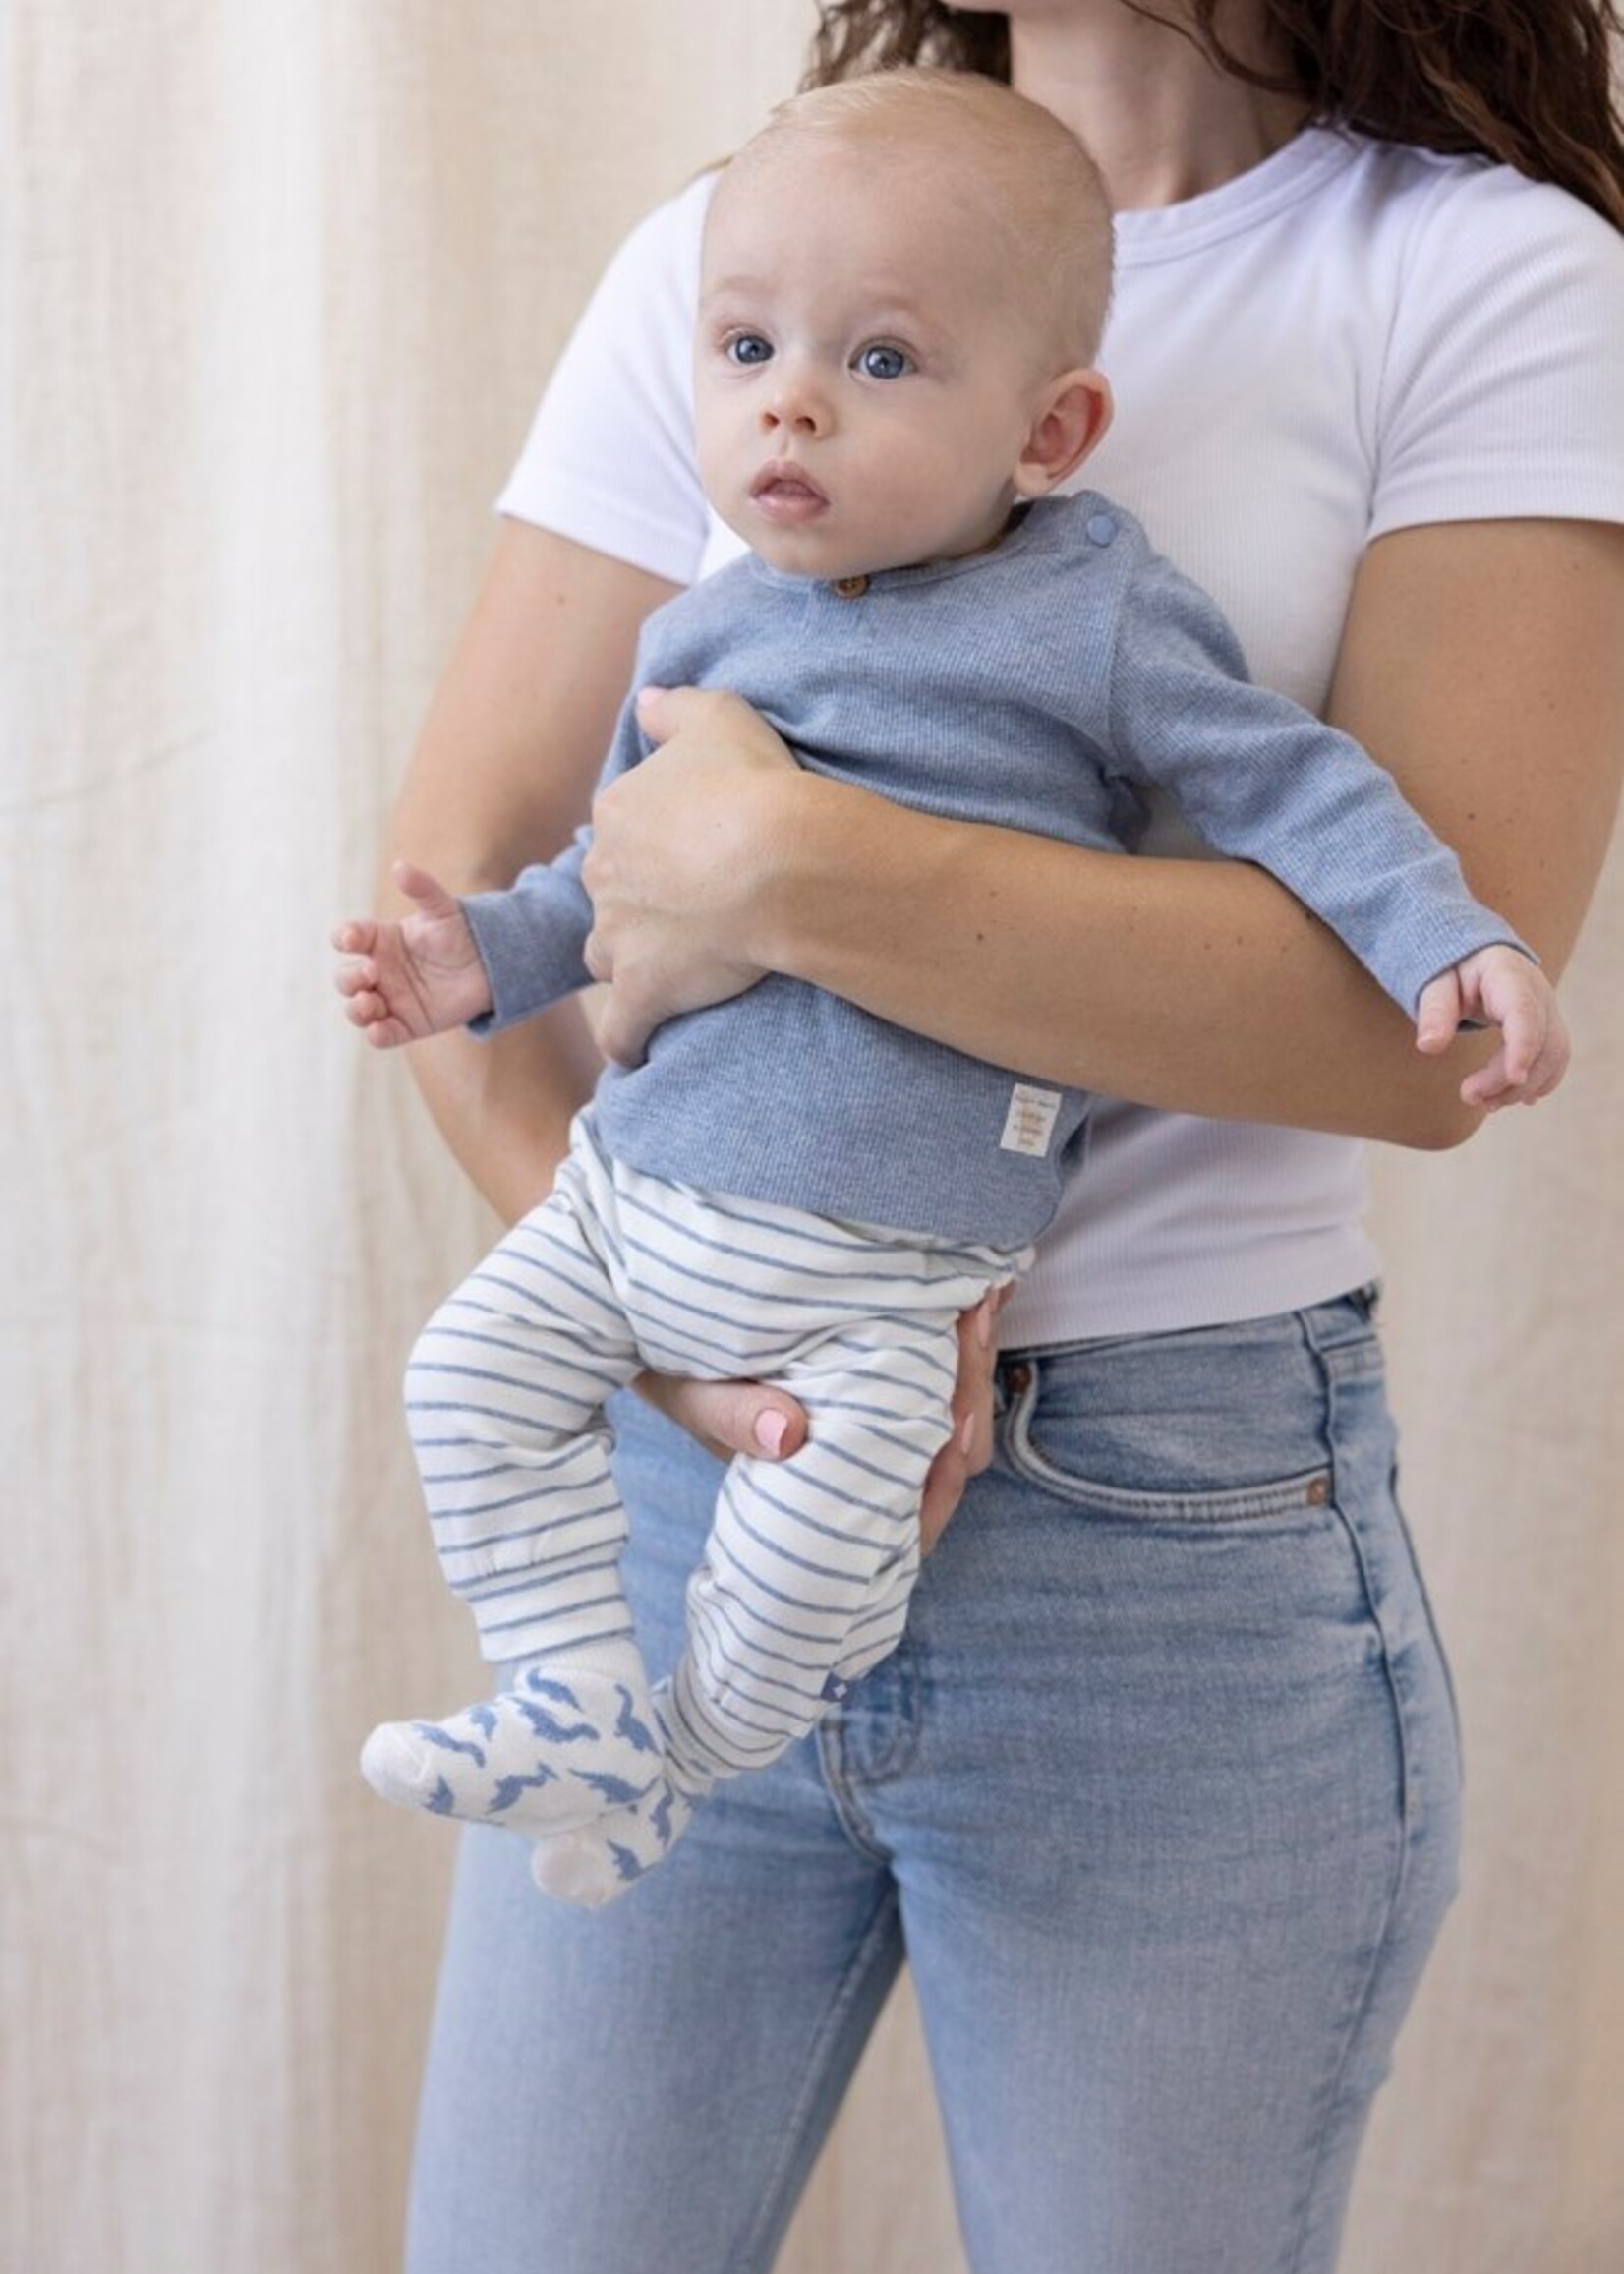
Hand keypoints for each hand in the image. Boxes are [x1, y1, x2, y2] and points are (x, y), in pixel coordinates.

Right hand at [333, 860, 492, 1047]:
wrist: (490, 964)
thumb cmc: (460, 932)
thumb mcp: (442, 909)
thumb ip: (422, 889)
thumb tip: (399, 866)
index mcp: (380, 940)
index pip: (349, 938)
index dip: (345, 938)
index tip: (352, 939)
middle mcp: (379, 971)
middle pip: (345, 978)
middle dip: (350, 978)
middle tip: (372, 974)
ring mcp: (390, 999)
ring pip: (357, 1009)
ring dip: (356, 1009)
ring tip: (370, 1002)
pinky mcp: (407, 1024)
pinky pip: (383, 1035)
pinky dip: (376, 1035)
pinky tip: (377, 1030)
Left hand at [579, 685, 800, 1065]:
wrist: (781, 862)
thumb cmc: (756, 785)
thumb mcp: (719, 716)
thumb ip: (674, 708)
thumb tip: (646, 701)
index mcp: (618, 811)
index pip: (620, 829)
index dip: (653, 844)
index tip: (690, 855)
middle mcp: (605, 873)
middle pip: (609, 893)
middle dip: (637, 903)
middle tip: (691, 911)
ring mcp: (619, 936)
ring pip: (605, 955)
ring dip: (629, 964)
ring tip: (671, 973)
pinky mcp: (644, 990)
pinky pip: (623, 1030)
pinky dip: (630, 1041)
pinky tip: (643, 1049)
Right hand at [633, 1288, 1009, 1558]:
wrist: (661, 1333)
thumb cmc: (679, 1374)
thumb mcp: (690, 1396)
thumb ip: (728, 1419)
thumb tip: (787, 1434)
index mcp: (825, 1492)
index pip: (910, 1512)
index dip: (941, 1473)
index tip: (952, 1412)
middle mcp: (863, 1464)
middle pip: (952, 1457)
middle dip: (969, 1389)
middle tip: (973, 1314)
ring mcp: (877, 1421)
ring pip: (958, 1416)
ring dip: (973, 1358)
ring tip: (978, 1293)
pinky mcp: (883, 1376)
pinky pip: (943, 1373)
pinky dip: (960, 1338)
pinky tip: (971, 1289)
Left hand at [1415, 944, 1569, 1108]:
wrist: (1474, 957)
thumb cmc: (1453, 969)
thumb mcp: (1436, 983)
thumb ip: (1434, 1011)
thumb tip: (1427, 1047)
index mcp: (1508, 975)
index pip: (1524, 1012)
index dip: (1523, 1046)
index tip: (1515, 1078)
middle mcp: (1538, 992)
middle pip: (1541, 1041)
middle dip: (1508, 1078)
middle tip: (1469, 1096)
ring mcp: (1548, 1010)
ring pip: (1552, 1055)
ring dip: (1522, 1087)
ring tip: (1485, 1102)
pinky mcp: (1548, 1027)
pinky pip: (1554, 1059)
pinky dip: (1536, 1082)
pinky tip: (1510, 1097)